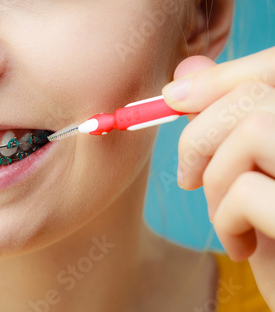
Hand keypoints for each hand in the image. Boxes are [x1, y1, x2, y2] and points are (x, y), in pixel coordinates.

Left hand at [162, 47, 274, 307]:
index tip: (174, 98)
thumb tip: (185, 73)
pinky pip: (247, 189)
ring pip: (252, 131)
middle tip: (187, 179)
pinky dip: (226, 220)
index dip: (222, 76)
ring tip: (224, 218)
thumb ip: (224, 120)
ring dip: (215, 180)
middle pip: (252, 96)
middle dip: (198, 137)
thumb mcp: (249, 174)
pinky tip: (241, 247)